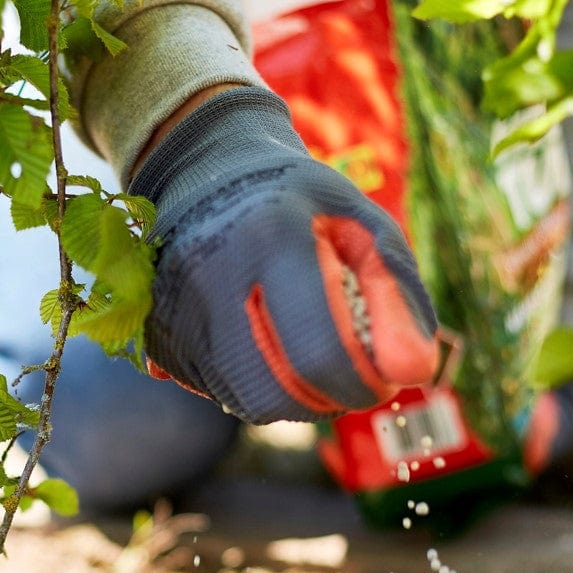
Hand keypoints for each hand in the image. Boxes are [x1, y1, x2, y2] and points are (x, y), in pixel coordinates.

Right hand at [128, 86, 438, 424]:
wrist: (201, 169)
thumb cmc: (299, 201)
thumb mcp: (363, 224)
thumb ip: (397, 295)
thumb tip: (417, 374)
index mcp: (270, 237)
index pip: (319, 352)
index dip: (362, 384)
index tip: (385, 380)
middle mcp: (210, 278)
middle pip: (279, 394)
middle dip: (328, 399)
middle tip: (349, 369)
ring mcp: (174, 311)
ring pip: (247, 403)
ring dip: (293, 396)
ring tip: (307, 347)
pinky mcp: (154, 337)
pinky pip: (217, 394)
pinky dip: (253, 385)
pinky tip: (262, 342)